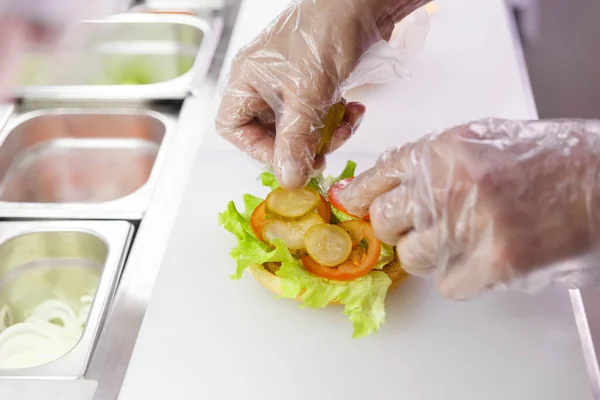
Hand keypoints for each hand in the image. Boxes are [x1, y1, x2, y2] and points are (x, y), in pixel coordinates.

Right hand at [215, 0, 406, 188]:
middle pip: (270, 133)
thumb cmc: (326, 32)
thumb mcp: (309, 92)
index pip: (233, 128)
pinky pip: (318, 115)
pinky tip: (355, 110)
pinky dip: (337, 119)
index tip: (289, 161)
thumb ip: (296, 139)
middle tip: (325, 153)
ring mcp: (290, 84)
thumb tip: (289, 179)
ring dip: (325, 134)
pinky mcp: (315, 84)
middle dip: (301, 145)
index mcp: (246, 79)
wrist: (363, 2)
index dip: (258, 151)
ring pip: (299, 128)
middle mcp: (263, 83)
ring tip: (347, 123)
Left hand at [339, 118, 599, 298]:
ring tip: (460, 239)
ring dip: (429, 254)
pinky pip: (447, 284)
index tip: (355, 208)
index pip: (376, 179)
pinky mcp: (494, 262)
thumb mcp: (475, 141)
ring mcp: (469, 225)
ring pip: (411, 258)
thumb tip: (379, 187)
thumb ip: (425, 163)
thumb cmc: (542, 158)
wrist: (599, 179)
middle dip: (396, 228)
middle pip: (385, 223)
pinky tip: (483, 257)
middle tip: (419, 225)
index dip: (361, 197)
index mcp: (441, 151)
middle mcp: (447, 186)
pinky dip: (461, 277)